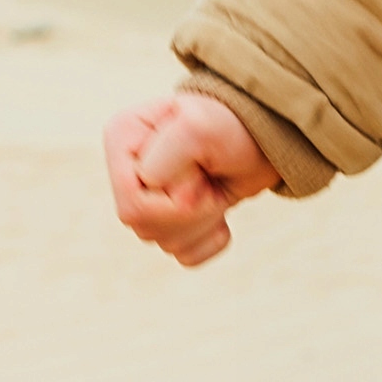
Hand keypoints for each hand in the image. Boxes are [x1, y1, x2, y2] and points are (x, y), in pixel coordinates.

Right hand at [103, 92, 278, 266]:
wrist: (260, 137)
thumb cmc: (231, 125)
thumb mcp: (200, 126)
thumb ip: (168, 156)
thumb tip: (156, 193)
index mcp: (121, 139)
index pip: (133, 204)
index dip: (175, 196)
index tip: (200, 164)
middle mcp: (127, 170)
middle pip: (145, 227)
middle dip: (191, 210)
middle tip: (210, 176)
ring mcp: (145, 198)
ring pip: (165, 243)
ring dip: (204, 220)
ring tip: (215, 185)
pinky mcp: (169, 222)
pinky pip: (185, 256)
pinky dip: (211, 238)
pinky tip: (219, 207)